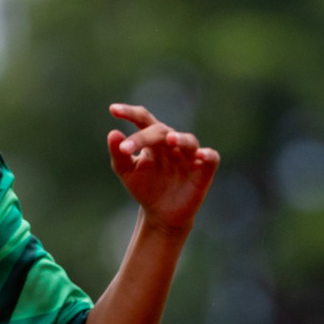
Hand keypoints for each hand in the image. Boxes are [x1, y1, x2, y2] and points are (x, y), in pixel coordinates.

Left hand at [107, 103, 219, 232]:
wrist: (161, 213)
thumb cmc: (145, 187)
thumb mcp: (126, 171)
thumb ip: (119, 154)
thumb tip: (113, 133)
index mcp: (152, 139)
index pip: (143, 119)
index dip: (129, 113)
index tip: (112, 110)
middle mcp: (172, 143)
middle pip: (160, 131)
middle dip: (143, 137)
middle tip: (126, 148)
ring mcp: (189, 155)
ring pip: (189, 140)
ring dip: (180, 138)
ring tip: (170, 140)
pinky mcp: (203, 170)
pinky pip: (211, 158)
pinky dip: (208, 155)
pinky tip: (201, 155)